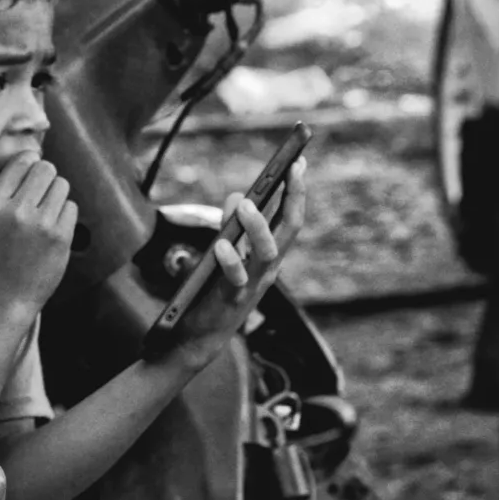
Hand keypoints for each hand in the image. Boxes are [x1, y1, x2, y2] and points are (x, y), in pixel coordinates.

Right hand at [0, 155, 76, 315]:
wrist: (2, 301)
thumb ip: (0, 191)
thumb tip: (30, 158)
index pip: (21, 161)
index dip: (30, 165)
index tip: (31, 176)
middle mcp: (15, 209)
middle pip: (46, 168)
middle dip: (47, 178)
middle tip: (42, 195)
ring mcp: (40, 223)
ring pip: (62, 185)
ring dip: (57, 196)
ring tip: (46, 214)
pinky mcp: (60, 237)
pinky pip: (71, 207)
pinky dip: (65, 216)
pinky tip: (52, 231)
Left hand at [158, 161, 306, 374]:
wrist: (199, 338)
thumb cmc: (213, 293)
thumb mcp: (223, 254)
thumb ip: (231, 227)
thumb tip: (236, 195)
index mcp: (268, 256)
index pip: (289, 219)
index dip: (296, 191)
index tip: (300, 161)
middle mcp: (268, 269)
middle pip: (290, 230)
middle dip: (294, 198)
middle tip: (289, 170)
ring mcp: (253, 284)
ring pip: (268, 253)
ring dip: (258, 226)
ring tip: (244, 203)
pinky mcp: (233, 299)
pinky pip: (236, 278)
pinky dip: (230, 260)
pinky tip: (221, 243)